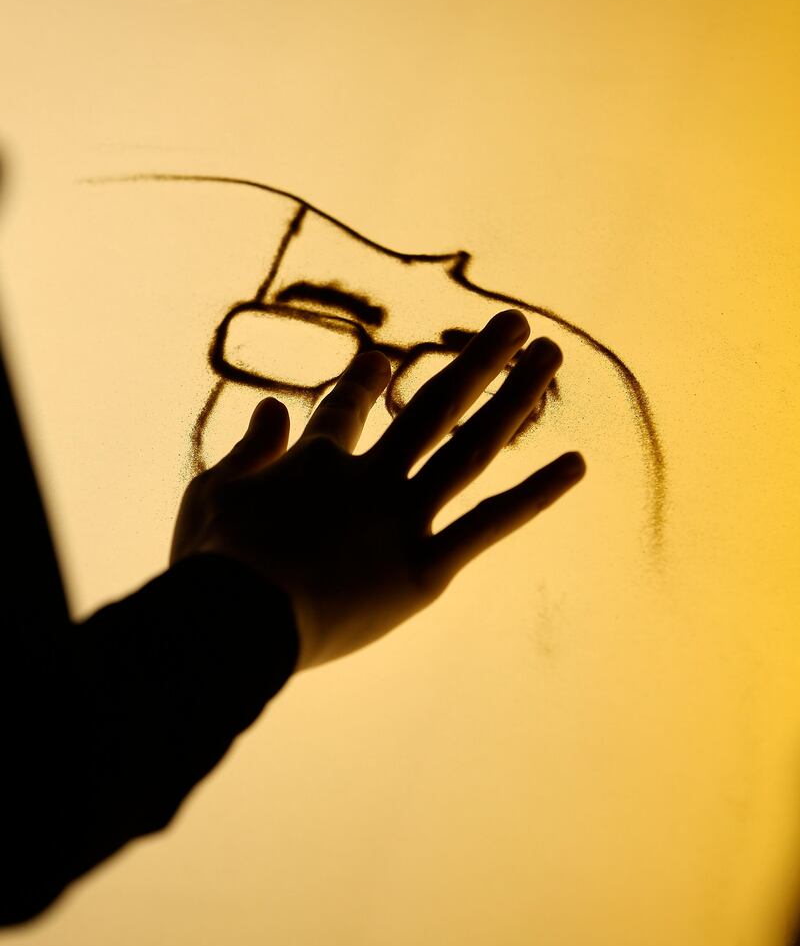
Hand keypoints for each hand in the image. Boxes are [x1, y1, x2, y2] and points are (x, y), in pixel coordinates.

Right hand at [170, 309, 585, 671]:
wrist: (234, 623)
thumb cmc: (215, 562)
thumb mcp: (213, 490)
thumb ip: (248, 447)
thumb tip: (271, 407)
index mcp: (317, 460)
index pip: (349, 407)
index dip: (366, 381)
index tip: (384, 361)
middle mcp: (372, 478)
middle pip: (435, 406)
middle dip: (478, 361)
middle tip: (519, 322)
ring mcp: (403, 519)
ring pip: (472, 447)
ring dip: (514, 398)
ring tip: (551, 354)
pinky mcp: (426, 570)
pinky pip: (489, 525)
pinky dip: (535, 495)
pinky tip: (577, 464)